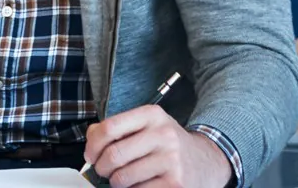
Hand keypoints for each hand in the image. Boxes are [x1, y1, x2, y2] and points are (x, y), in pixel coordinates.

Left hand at [83, 106, 229, 187]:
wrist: (207, 161)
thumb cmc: (169, 145)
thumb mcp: (147, 126)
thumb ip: (117, 128)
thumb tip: (91, 140)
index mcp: (152, 115)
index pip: (109, 128)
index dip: (92, 145)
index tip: (90, 155)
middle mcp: (163, 134)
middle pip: (113, 155)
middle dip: (101, 168)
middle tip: (104, 171)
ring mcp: (171, 160)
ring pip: (122, 178)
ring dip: (116, 183)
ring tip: (124, 178)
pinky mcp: (176, 183)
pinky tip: (141, 184)